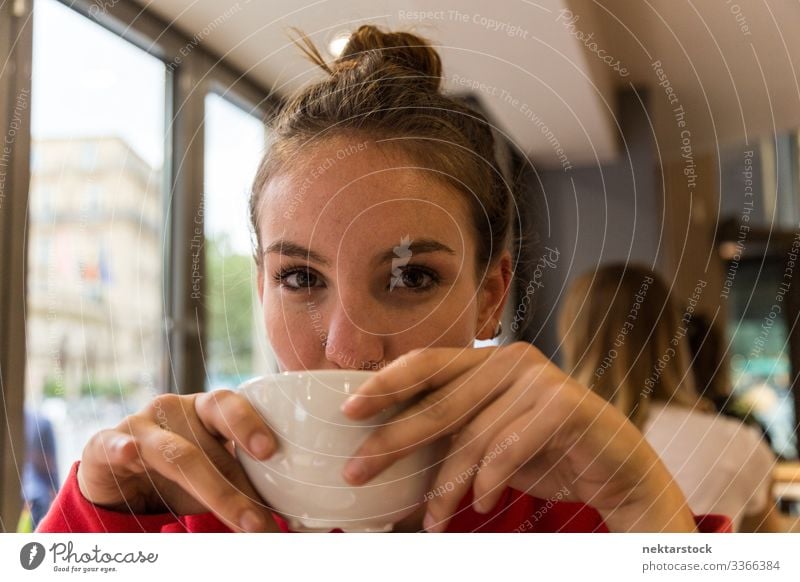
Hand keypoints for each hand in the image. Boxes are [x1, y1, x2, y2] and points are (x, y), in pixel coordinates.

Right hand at [77, 390, 279, 531]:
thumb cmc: (179, 475)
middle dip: (238, 481)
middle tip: (261, 516)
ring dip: (212, 489)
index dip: (249, 423)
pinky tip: (130, 453)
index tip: (271, 451)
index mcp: (205, 409)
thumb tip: (290, 518)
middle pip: (207, 437)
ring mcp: (138, 424)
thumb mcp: (215, 477)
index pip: (229, 404)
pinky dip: (122, 448)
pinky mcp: (105, 443)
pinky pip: (114, 443)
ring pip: (176, 453)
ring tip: (241, 520)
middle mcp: (173, 409)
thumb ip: (247, 483)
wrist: (120, 482)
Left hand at [339, 342, 696, 531]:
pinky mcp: (563, 404)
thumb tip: (384, 463)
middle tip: (358, 471)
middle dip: (393, 440)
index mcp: (485, 360)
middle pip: (437, 402)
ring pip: (471, 434)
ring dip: (446, 484)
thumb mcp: (487, 440)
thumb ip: (447, 437)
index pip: (425, 364)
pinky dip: (490, 480)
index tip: (348, 410)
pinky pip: (509, 447)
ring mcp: (538, 378)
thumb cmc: (544, 450)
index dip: (384, 385)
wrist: (615, 465)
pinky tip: (482, 504)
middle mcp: (508, 360)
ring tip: (434, 520)